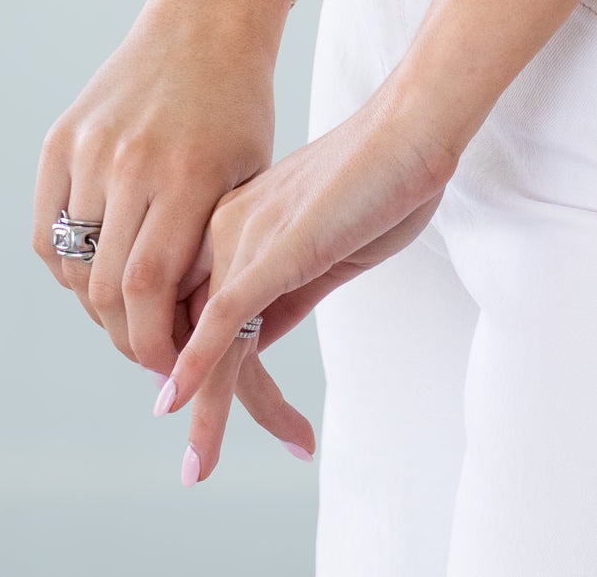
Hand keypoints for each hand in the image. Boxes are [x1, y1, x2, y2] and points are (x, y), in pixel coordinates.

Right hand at [33, 0, 313, 457]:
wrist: (205, 23)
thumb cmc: (240, 109)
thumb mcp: (248, 179)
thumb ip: (215, 253)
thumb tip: (196, 341)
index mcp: (188, 174)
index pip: (149, 289)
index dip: (153, 344)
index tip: (171, 370)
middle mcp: (130, 162)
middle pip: (105, 287)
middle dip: (126, 336)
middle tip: (148, 351)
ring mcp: (88, 149)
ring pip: (73, 265)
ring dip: (96, 306)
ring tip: (127, 313)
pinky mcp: (59, 141)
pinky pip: (49, 231)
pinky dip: (68, 265)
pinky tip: (97, 273)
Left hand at [151, 82, 454, 483]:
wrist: (414, 128)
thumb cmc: (383, 177)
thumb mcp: (325, 247)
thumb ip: (284, 292)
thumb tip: (255, 344)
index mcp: (231, 220)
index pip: (199, 313)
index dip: (200, 370)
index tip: (210, 421)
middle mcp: (221, 227)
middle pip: (192, 334)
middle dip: (203, 404)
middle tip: (203, 465)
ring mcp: (241, 238)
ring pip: (202, 341)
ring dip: (205, 414)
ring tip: (202, 468)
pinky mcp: (270, 253)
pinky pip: (223, 324)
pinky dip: (200, 372)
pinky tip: (181, 411)